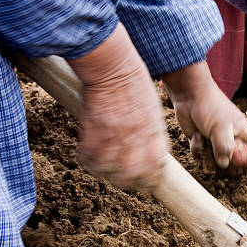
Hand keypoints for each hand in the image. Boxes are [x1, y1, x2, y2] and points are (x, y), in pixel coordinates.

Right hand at [67, 23, 168, 191]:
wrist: (112, 64)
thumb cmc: (134, 81)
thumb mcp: (153, 107)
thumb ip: (152, 130)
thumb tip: (150, 149)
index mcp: (153, 130)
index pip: (157, 165)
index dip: (152, 176)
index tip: (148, 179)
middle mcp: (135, 136)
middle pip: (134, 174)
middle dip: (131, 182)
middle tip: (125, 180)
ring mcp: (114, 134)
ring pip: (111, 171)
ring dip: (107, 174)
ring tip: (106, 171)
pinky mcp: (93, 130)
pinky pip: (89, 158)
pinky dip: (89, 162)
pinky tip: (89, 158)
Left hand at [161, 62, 246, 176]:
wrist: (188, 94)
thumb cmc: (210, 106)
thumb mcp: (221, 127)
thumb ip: (225, 147)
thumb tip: (224, 164)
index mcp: (242, 130)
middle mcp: (231, 137)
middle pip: (237, 160)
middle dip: (230, 165)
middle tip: (222, 163)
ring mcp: (215, 140)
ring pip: (216, 160)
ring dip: (209, 158)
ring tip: (205, 144)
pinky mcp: (201, 141)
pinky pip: (201, 155)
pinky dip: (197, 150)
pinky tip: (195, 137)